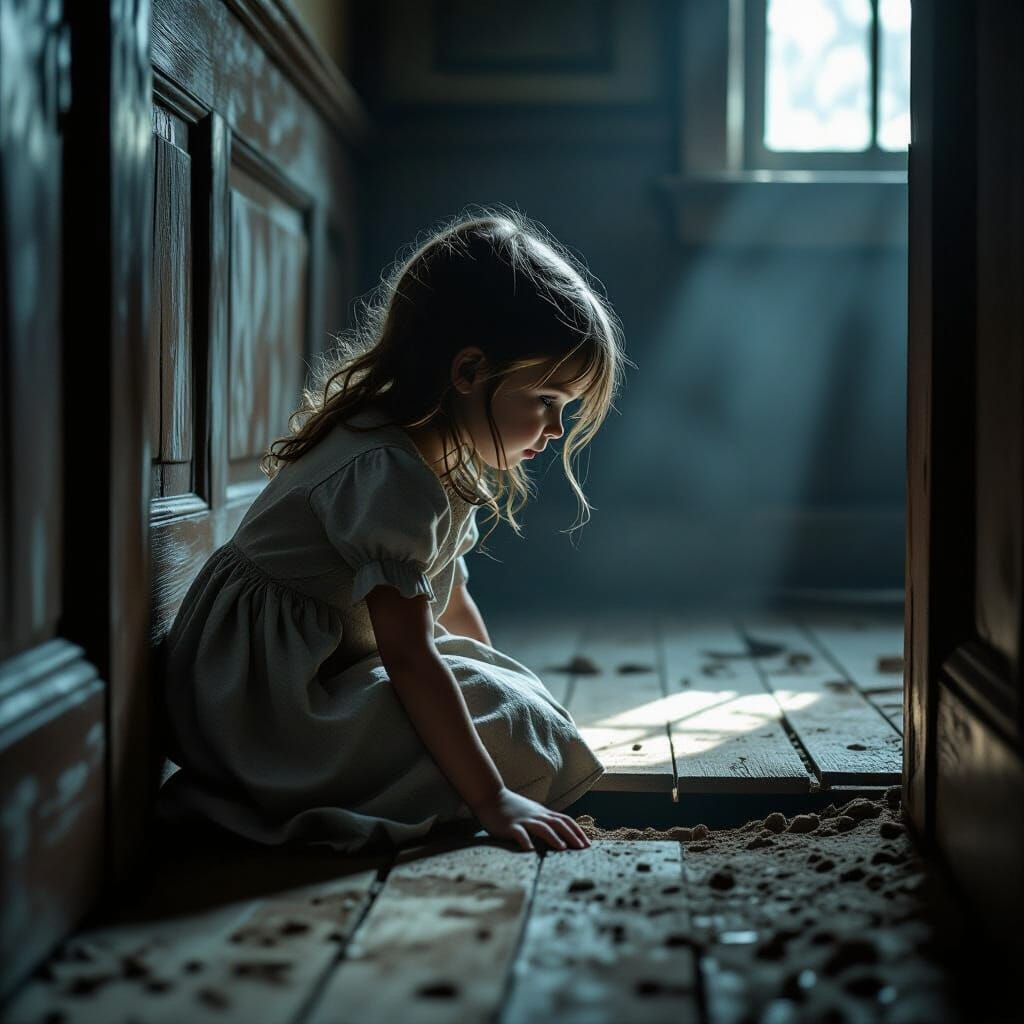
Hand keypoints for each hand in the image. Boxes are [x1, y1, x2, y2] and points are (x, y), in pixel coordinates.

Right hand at [471, 787, 591, 851]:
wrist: (492, 797)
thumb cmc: (513, 808)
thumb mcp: (533, 812)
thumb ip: (545, 821)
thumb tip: (560, 834)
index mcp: (543, 814)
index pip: (565, 820)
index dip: (578, 831)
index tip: (588, 844)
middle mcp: (537, 816)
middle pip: (558, 824)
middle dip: (572, 836)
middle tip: (583, 848)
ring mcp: (524, 820)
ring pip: (542, 827)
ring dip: (553, 837)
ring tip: (562, 848)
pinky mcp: (510, 826)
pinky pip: (519, 833)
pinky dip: (525, 841)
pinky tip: (530, 851)